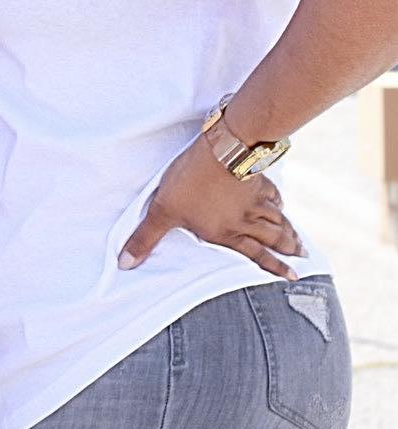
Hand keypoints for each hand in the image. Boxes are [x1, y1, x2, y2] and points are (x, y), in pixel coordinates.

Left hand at [118, 134, 302, 277]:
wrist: (221, 152)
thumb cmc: (190, 184)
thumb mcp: (162, 212)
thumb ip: (146, 239)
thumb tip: (125, 265)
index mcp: (226, 233)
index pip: (252, 255)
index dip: (272, 267)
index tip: (292, 277)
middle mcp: (246, 221)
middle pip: (272, 238)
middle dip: (287, 249)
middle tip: (303, 259)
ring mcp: (255, 199)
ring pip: (277, 219)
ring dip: (289, 231)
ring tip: (300, 242)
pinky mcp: (257, 179)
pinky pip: (273, 194)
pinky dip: (280, 202)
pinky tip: (282, 204)